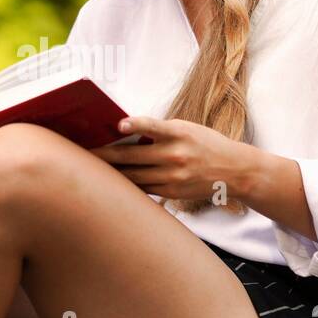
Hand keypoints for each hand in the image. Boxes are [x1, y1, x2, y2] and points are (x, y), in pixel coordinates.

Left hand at [90, 116, 254, 202]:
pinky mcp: (171, 192)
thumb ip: (159, 131)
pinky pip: (142, 188)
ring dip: (111, 172)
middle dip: (105, 154)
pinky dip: (127, 183)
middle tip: (83, 151)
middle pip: (131, 156)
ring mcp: (172, 177)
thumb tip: (124, 133)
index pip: (152, 126)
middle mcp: (175, 155)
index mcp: (179, 133)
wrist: (234, 170)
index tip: (118, 124)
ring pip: (132, 175)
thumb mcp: (186, 130)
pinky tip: (111, 181)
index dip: (134, 125)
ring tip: (90, 168)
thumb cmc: (205, 144)